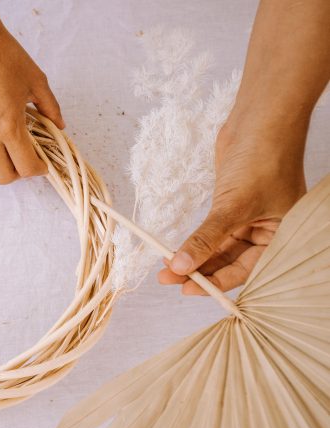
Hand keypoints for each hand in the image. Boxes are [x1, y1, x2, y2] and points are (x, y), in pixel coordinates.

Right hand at [0, 27, 64, 183]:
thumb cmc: (5, 57)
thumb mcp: (37, 81)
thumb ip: (50, 108)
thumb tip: (59, 126)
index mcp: (9, 126)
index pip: (25, 167)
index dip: (38, 170)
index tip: (43, 164)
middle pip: (3, 177)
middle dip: (19, 173)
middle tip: (27, 158)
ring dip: (0, 164)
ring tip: (9, 147)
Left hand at [158, 116, 307, 294]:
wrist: (260, 120)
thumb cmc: (263, 159)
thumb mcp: (234, 205)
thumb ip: (207, 239)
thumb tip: (182, 266)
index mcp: (282, 238)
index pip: (246, 271)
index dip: (216, 282)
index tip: (187, 288)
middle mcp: (267, 232)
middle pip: (230, 262)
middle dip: (199, 271)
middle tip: (169, 280)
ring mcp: (248, 220)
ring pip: (218, 249)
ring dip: (192, 258)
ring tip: (166, 269)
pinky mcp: (231, 207)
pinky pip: (212, 233)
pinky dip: (195, 241)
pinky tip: (176, 252)